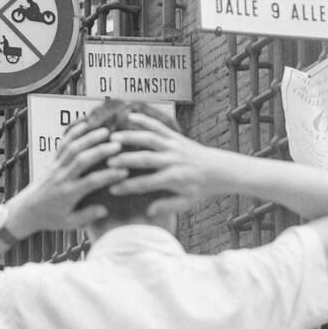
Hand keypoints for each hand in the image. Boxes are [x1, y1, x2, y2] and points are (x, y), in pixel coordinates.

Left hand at [10, 119, 122, 234]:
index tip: (124, 171)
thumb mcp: (69, 223)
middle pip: (82, 160)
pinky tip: (85, 124)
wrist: (26, 210)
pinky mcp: (52, 161)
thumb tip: (105, 209)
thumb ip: (87, 216)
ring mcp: (56, 167)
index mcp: (68, 194)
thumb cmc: (49, 218)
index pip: (91, 182)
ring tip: (106, 131)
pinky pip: (62, 145)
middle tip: (117, 145)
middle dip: (100, 151)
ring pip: (72, 148)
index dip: (108, 176)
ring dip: (89, 138)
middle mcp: (62, 178)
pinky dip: (73, 133)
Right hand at [101, 112, 226, 215]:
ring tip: (112, 138)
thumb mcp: (187, 202)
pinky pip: (159, 126)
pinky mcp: (176, 136)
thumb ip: (167, 206)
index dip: (128, 187)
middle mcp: (173, 161)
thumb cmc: (201, 188)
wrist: (220, 170)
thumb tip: (148, 212)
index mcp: (174, 179)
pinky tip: (130, 116)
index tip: (112, 189)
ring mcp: (174, 146)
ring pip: (150, 139)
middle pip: (145, 159)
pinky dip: (145, 120)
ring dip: (130, 137)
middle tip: (107, 161)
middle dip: (125, 159)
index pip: (146, 184)